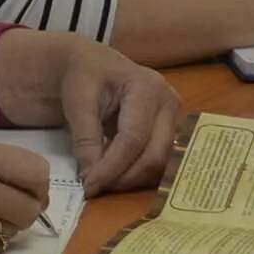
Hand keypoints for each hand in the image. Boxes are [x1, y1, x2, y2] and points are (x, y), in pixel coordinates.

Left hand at [0, 33, 177, 193]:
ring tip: (103, 182)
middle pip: (155, 154)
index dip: (112, 166)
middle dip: (125, 177)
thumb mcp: (78, 100)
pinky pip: (160, 162)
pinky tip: (116, 175)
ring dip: (133, 179)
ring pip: (162, 163)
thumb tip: (92, 177)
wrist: (92, 65)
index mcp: (148, 87)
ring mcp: (175, 119)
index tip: (90, 185)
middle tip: (96, 188)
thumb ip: (86, 138)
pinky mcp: (171, 133)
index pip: (134, 138)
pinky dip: (138, 174)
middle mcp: (169, 103)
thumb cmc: (84, 76)